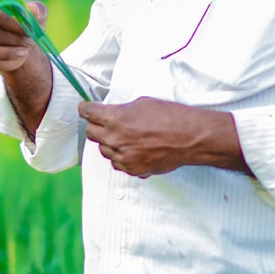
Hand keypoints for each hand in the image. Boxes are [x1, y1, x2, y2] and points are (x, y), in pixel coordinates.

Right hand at [0, 0, 47, 72]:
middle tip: (29, 39)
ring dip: (11, 48)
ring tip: (25, 48)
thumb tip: (32, 10)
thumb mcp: (37, 13)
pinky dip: (6, 56)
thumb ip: (36, 9)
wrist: (21, 40)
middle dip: (15, 36)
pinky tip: (19, 54)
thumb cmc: (27, 21)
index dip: (16, 22)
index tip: (31, 29)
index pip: (0, 10)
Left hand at [79, 97, 246, 177]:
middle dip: (96, 125)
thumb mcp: (142, 103)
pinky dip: (121, 157)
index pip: (88, 113)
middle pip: (91, 133)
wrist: (189, 138)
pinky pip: (117, 164)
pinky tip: (132, 150)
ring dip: (109, 143)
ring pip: (103, 151)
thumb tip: (114, 114)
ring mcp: (123, 157)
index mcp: (114, 119)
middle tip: (104, 122)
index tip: (85, 108)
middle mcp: (114, 139)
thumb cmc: (170, 117)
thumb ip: (122, 110)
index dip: (86, 109)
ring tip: (124, 137)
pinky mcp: (133, 170)